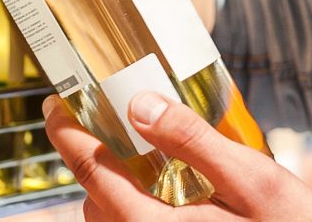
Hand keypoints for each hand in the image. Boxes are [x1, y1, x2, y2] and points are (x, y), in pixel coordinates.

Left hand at [45, 92, 311, 221]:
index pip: (91, 173)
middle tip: (106, 119)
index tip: (56, 104)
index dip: (67, 134)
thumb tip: (139, 105)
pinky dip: (134, 207)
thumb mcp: (255, 180)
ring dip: (114, 187)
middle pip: (95, 201)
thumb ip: (194, 142)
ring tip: (139, 152)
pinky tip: (167, 191)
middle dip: (94, 158)